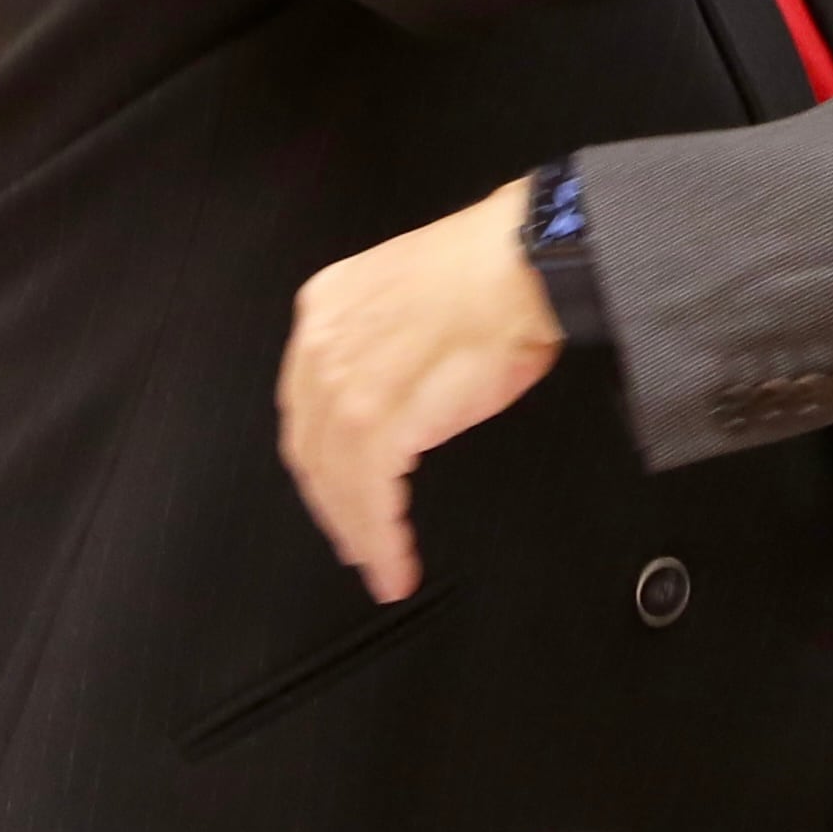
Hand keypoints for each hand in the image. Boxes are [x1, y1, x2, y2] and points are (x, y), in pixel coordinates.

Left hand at [279, 181, 564, 602]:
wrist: (525, 263)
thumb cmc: (496, 272)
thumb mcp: (414, 298)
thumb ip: (387, 346)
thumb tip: (401, 399)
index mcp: (327, 307)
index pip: (307, 403)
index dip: (321, 459)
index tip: (337, 492)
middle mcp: (322, 344)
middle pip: (311, 448)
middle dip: (333, 506)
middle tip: (357, 546)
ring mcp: (344, 382)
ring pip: (336, 480)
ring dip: (359, 534)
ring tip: (380, 568)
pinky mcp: (377, 419)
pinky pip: (369, 494)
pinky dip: (380, 539)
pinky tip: (395, 565)